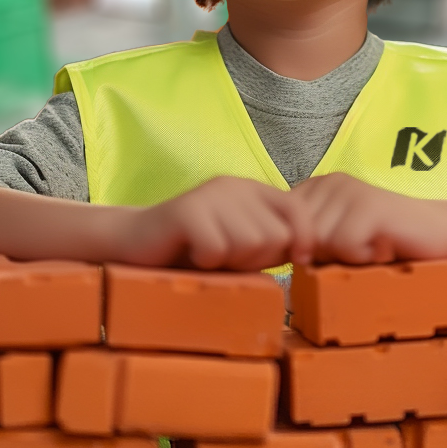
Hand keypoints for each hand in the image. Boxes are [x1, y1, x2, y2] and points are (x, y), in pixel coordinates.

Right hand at [124, 176, 313, 270]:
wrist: (134, 244)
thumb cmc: (194, 252)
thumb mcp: (242, 247)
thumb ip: (274, 244)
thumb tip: (312, 253)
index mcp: (253, 191)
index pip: (298, 210)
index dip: (304, 240)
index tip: (297, 261)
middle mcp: (234, 186)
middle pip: (276, 235)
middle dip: (257, 259)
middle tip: (228, 258)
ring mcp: (210, 195)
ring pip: (249, 243)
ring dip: (229, 261)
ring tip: (209, 255)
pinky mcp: (187, 210)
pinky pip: (217, 249)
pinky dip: (205, 261)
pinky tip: (191, 254)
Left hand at [291, 172, 446, 264]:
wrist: (441, 233)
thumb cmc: (385, 243)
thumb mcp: (336, 239)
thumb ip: (306, 241)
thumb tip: (274, 254)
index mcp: (316, 187)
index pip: (282, 230)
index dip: (306, 252)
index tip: (340, 248)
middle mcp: (329, 182)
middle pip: (300, 240)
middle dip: (326, 257)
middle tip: (360, 249)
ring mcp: (350, 191)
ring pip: (320, 245)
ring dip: (347, 259)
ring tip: (371, 247)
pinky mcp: (370, 205)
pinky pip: (344, 247)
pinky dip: (363, 258)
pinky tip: (382, 247)